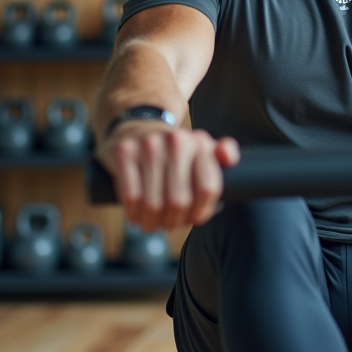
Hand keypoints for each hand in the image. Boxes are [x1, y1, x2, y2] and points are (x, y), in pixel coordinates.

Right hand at [96, 122, 240, 230]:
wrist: (136, 127)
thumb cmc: (173, 150)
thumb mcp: (202, 148)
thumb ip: (225, 153)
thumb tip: (228, 157)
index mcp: (199, 143)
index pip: (208, 188)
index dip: (201, 211)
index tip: (193, 218)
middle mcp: (175, 141)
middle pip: (179, 201)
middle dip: (174, 221)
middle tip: (169, 224)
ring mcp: (148, 145)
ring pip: (153, 204)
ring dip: (152, 222)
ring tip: (152, 223)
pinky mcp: (124, 153)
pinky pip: (130, 196)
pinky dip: (133, 213)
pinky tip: (135, 214)